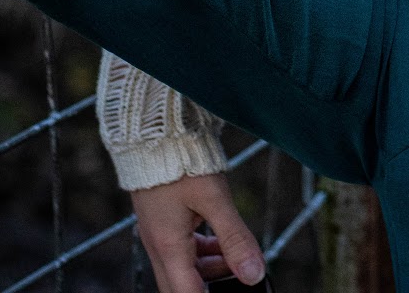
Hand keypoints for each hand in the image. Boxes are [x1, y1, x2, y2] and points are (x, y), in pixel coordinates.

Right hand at [131, 171, 266, 291]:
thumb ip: (234, 237)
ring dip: (207, 270)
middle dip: (209, 286)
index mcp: (168, 247)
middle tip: (237, 278)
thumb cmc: (181, 161)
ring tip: (234, 258)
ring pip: (181, 268)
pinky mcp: (161, 220)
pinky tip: (219, 241)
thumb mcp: (214, 198)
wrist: (155, 131)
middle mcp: (158, 246)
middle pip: (181, 286)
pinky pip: (180, 249)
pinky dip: (201, 252)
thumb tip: (254, 274)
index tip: (235, 292)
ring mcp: (157, 232)